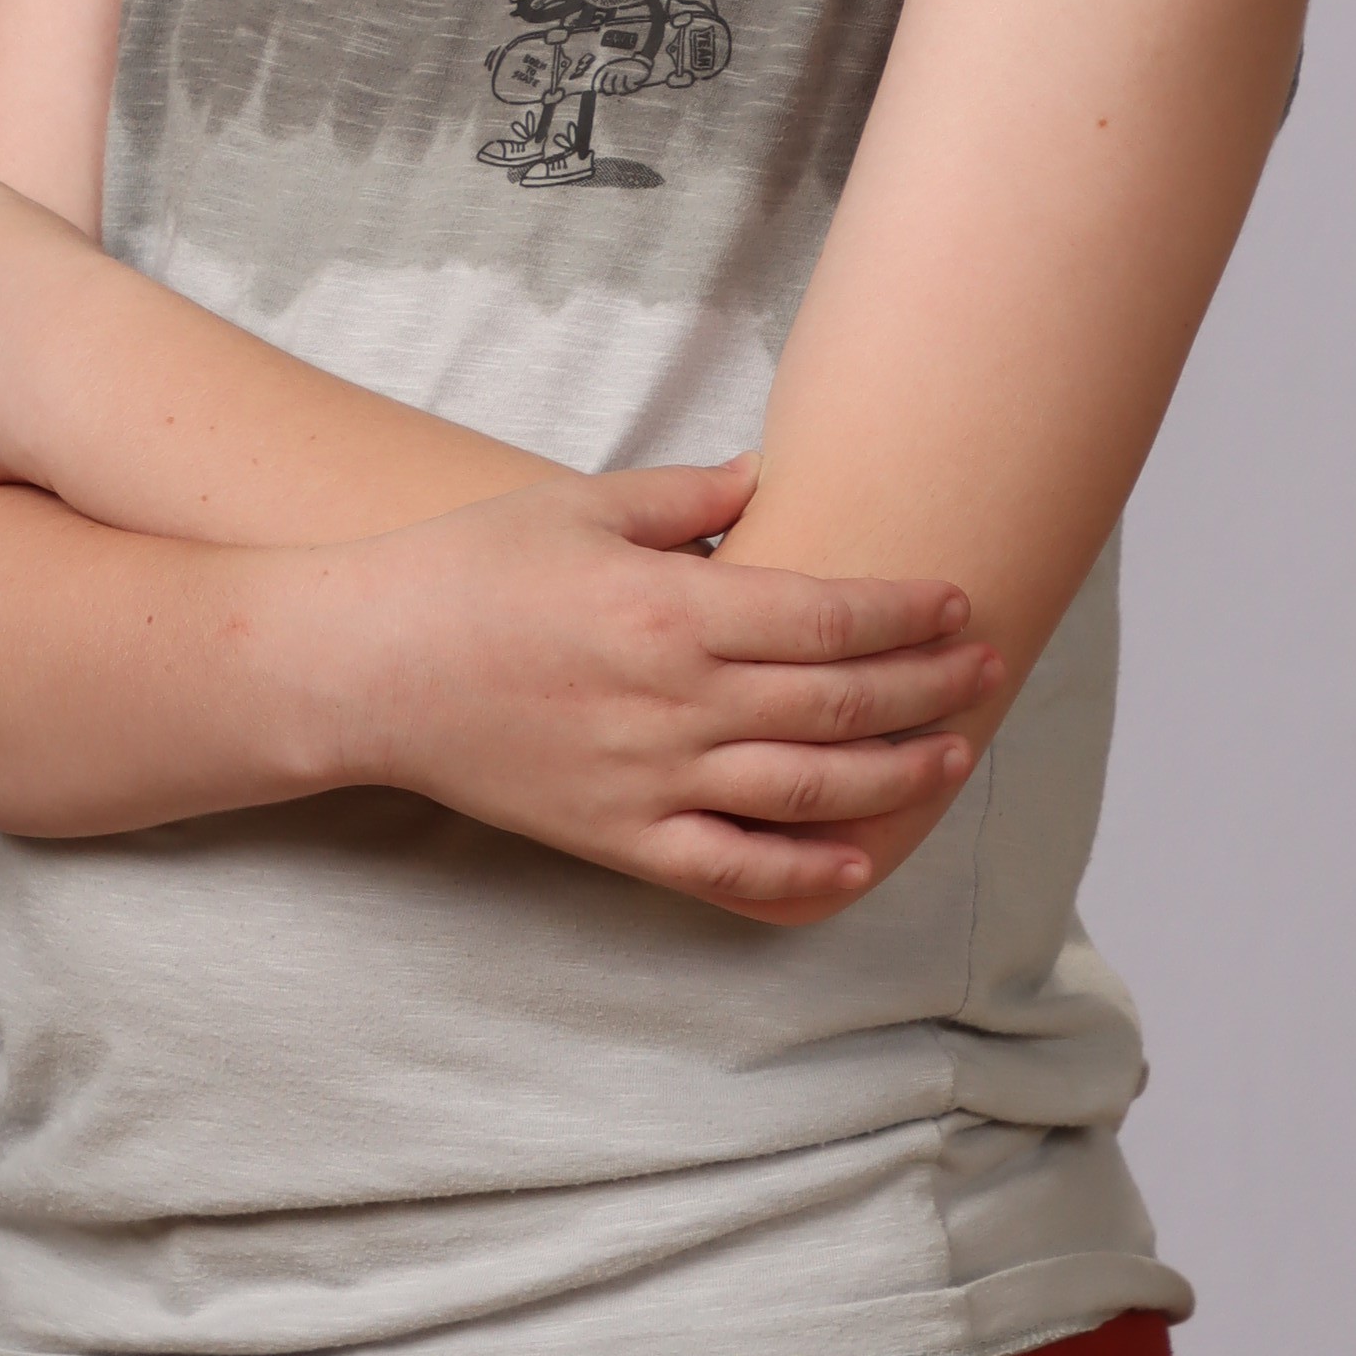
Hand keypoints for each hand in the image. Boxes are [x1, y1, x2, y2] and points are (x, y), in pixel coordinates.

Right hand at [324, 459, 1000, 924]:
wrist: (365, 668)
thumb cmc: (466, 569)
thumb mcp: (578, 505)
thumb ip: (684, 498)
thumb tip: (764, 480)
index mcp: (670, 608)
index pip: (825, 616)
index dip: (905, 612)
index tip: (958, 602)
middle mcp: (673, 700)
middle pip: (837, 702)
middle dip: (928, 686)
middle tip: (989, 671)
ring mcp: (648, 778)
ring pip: (805, 790)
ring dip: (895, 775)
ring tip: (955, 754)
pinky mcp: (616, 836)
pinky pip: (728, 869)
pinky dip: (801, 874)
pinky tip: (856, 864)